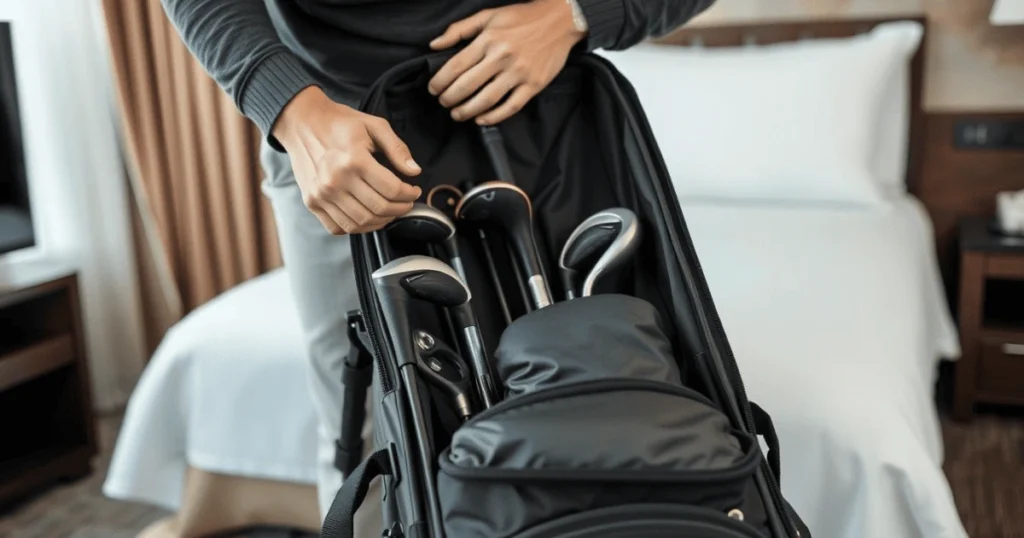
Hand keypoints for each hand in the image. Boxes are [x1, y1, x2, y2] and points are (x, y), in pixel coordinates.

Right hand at [273, 86, 422, 234]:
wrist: (302, 123)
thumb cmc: (340, 123)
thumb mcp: (374, 125)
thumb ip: (397, 148)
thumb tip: (414, 171)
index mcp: (354, 160)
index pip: (392, 190)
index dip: (409, 194)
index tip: (414, 191)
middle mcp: (336, 181)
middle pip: (379, 209)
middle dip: (400, 209)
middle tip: (406, 203)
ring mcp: (322, 194)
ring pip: (360, 223)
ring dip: (382, 221)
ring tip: (390, 211)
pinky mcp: (312, 202)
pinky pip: (338, 227)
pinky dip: (356, 228)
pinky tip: (367, 216)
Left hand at [428, 0, 585, 125]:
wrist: (561, 20)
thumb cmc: (522, 17)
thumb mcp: (488, 16)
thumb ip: (459, 29)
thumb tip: (434, 45)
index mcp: (489, 39)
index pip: (456, 66)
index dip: (440, 81)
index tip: (433, 89)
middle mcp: (502, 57)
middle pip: (468, 85)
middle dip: (450, 98)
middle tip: (444, 103)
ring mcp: (519, 73)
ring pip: (487, 99)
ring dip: (467, 111)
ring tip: (457, 114)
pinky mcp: (534, 85)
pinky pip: (511, 107)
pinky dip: (494, 117)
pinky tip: (481, 119)